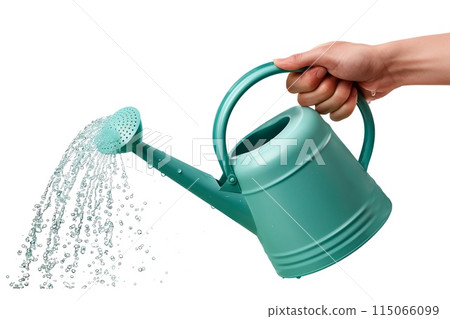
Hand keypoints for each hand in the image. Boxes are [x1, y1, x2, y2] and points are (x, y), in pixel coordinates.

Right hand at [274, 42, 395, 120]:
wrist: (385, 70)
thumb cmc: (359, 57)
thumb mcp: (327, 54)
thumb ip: (300, 59)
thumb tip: (276, 62)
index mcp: (309, 69)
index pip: (292, 87)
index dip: (307, 83)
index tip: (322, 72)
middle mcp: (316, 83)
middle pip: (306, 101)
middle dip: (327, 89)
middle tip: (338, 76)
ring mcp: (327, 97)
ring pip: (321, 110)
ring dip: (340, 96)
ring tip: (350, 83)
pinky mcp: (339, 107)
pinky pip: (334, 118)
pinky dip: (347, 106)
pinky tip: (354, 94)